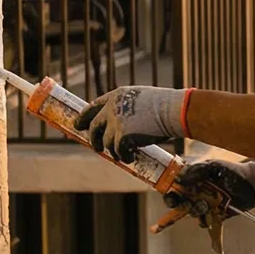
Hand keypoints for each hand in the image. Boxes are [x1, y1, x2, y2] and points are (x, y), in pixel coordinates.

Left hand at [74, 85, 189, 159]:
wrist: (174, 111)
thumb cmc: (165, 106)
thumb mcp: (141, 100)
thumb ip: (126, 108)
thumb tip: (119, 126)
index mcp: (116, 96)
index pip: (92, 106)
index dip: (84, 117)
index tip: (80, 125)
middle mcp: (111, 108)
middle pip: (94, 127)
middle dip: (93, 139)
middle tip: (97, 147)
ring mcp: (115, 123)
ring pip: (105, 143)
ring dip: (113, 151)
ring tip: (123, 154)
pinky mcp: (121, 137)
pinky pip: (118, 152)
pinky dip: (124, 157)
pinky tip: (131, 157)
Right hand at [165, 158, 254, 215]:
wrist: (253, 184)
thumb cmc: (233, 171)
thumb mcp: (213, 166)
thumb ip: (196, 170)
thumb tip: (178, 179)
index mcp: (192, 179)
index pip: (172, 186)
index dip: (168, 192)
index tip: (171, 195)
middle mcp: (195, 193)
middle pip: (177, 202)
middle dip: (176, 204)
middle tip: (185, 202)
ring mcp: (204, 204)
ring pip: (190, 213)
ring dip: (195, 210)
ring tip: (205, 204)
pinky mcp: (214, 216)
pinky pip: (204, 222)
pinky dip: (206, 220)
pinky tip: (212, 213)